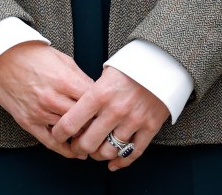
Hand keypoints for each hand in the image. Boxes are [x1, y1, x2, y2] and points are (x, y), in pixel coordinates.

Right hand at [0, 41, 93, 157]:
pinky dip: (65, 149)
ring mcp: (40, 112)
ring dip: (82, 135)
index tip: (109, 109)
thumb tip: (96, 93)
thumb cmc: (32, 54)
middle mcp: (53, 99)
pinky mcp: (28, 122)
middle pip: (84, 120)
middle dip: (96, 123)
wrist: (1, 57)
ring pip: (69, 131)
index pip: (94, 101)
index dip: (104, 106)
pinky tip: (75, 151)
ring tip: (93, 136)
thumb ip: (80, 77)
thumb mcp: (62, 59)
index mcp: (64, 80)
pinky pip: (50, 142)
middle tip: (104, 125)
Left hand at [50, 66, 169, 170]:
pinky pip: (133, 153)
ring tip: (96, 151)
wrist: (163, 60)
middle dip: (78, 148)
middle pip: (88, 143)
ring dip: (98, 155)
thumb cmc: (133, 64)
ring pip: (108, 151)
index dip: (60, 133)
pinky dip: (121, 161)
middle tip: (76, 146)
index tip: (58, 135)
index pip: (71, 122)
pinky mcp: (149, 127)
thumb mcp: (108, 71)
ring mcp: (133, 120)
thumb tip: (80, 109)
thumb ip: (94, 91)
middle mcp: (114, 110)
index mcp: (100, 93)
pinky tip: (113, 162)